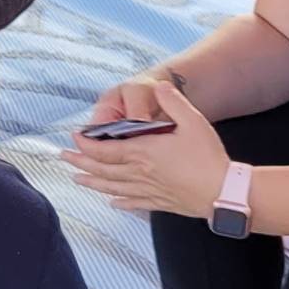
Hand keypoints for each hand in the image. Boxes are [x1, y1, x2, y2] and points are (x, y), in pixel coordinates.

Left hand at [59, 79, 231, 218]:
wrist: (224, 191)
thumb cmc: (208, 157)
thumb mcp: (193, 121)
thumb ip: (173, 102)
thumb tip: (160, 86)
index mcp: (144, 152)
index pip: (105, 149)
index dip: (86, 144)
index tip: (74, 137)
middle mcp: (140, 173)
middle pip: (102, 169)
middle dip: (80, 162)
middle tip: (64, 157)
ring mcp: (149, 190)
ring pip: (112, 187)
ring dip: (92, 182)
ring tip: (77, 179)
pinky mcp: (160, 202)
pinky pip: (133, 202)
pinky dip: (119, 202)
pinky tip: (112, 202)